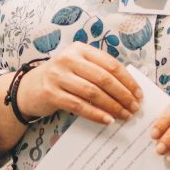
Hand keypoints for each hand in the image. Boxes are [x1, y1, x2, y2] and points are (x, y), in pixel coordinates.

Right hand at [18, 42, 142, 124]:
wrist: (30, 87)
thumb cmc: (62, 76)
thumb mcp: (79, 65)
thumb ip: (99, 70)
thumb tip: (130, 88)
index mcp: (80, 49)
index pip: (110, 64)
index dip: (127, 80)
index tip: (138, 94)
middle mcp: (68, 59)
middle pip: (103, 78)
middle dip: (123, 95)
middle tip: (134, 108)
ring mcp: (58, 76)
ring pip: (92, 93)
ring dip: (112, 106)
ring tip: (124, 115)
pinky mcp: (51, 94)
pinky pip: (79, 106)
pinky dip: (96, 114)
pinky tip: (108, 120)